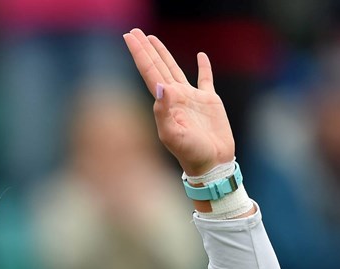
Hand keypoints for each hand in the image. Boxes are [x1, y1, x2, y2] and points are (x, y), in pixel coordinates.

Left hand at [123, 29, 235, 175]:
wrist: (211, 165)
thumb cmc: (190, 154)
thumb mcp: (173, 135)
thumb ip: (164, 112)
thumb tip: (160, 86)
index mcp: (165, 103)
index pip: (149, 72)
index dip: (139, 54)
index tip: (129, 37)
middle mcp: (175, 97)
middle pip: (157, 66)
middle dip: (145, 49)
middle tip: (134, 32)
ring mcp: (192, 98)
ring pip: (174, 69)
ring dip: (163, 54)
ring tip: (153, 39)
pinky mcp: (209, 101)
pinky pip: (206, 78)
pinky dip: (204, 66)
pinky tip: (201, 55)